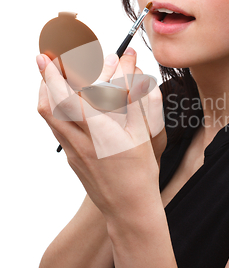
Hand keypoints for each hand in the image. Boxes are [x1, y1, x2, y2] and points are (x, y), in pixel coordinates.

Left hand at [37, 49, 165, 218]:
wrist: (128, 209)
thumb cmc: (140, 175)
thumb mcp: (144, 136)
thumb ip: (138, 103)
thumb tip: (138, 76)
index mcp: (100, 134)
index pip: (69, 100)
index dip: (56, 76)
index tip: (51, 58)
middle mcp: (81, 142)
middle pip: (50, 105)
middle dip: (46, 79)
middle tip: (48, 59)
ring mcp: (73, 151)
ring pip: (49, 117)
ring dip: (48, 93)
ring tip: (54, 75)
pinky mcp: (72, 157)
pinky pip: (56, 127)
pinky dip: (55, 108)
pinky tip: (67, 101)